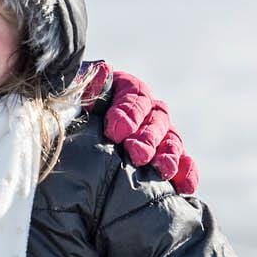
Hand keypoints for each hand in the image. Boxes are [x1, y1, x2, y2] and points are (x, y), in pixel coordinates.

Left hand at [80, 64, 198, 193]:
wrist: (70, 138)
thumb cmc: (70, 114)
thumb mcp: (74, 96)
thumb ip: (87, 86)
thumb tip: (104, 70)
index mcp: (126, 89)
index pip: (134, 96)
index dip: (129, 112)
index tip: (116, 131)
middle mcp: (148, 110)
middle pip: (156, 120)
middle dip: (147, 137)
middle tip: (135, 153)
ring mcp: (159, 134)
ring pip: (171, 141)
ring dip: (169, 155)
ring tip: (162, 169)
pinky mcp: (164, 158)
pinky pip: (182, 164)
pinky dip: (186, 174)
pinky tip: (186, 186)